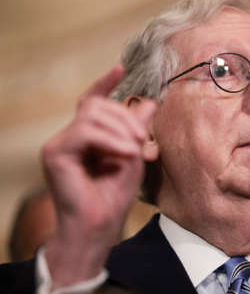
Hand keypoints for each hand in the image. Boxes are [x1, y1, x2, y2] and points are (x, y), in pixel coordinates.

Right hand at [41, 65, 156, 287]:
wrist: (100, 225)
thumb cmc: (115, 195)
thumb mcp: (133, 155)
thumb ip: (138, 129)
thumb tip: (149, 102)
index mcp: (88, 137)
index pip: (92, 101)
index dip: (105, 83)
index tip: (120, 68)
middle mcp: (71, 136)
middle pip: (98, 105)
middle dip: (125, 117)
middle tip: (142, 140)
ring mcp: (60, 143)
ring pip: (92, 114)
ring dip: (121, 129)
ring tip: (135, 148)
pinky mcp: (55, 152)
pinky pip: (86, 131)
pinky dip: (111, 139)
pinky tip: (127, 153)